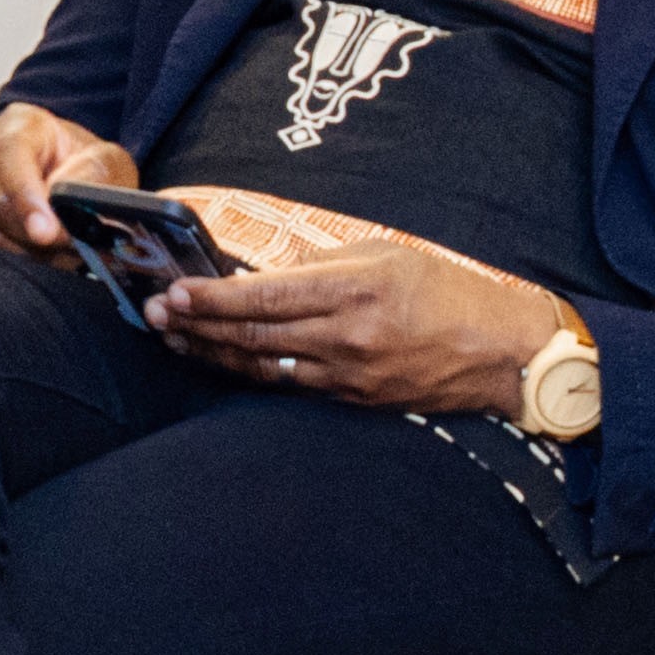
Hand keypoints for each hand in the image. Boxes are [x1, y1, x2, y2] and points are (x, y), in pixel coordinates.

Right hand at [0, 99, 133, 253]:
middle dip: (31, 238)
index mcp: (19, 123)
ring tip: (52, 259)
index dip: (25, 198)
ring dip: (16, 254)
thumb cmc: (80, 167)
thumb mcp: (104, 163)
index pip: (9, 156)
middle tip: (68, 255)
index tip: (47, 232)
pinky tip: (25, 259)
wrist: (57, 172)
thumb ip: (88, 179)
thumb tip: (63, 206)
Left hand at [152, 215, 571, 416]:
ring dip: (212, 353)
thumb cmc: (446, 291)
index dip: (212, 298)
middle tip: (152, 316)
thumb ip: (322, 263)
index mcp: (353, 289)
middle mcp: (346, 336)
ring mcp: (349, 375)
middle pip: (253, 337)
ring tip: (173, 338)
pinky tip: (223, 362)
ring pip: (263, 367)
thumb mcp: (385, 254)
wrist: (502, 353)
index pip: (264, 297)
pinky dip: (251, 373)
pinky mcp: (354, 399)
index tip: (172, 291)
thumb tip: (267, 273)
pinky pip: (290, 386)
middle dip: (196, 326)